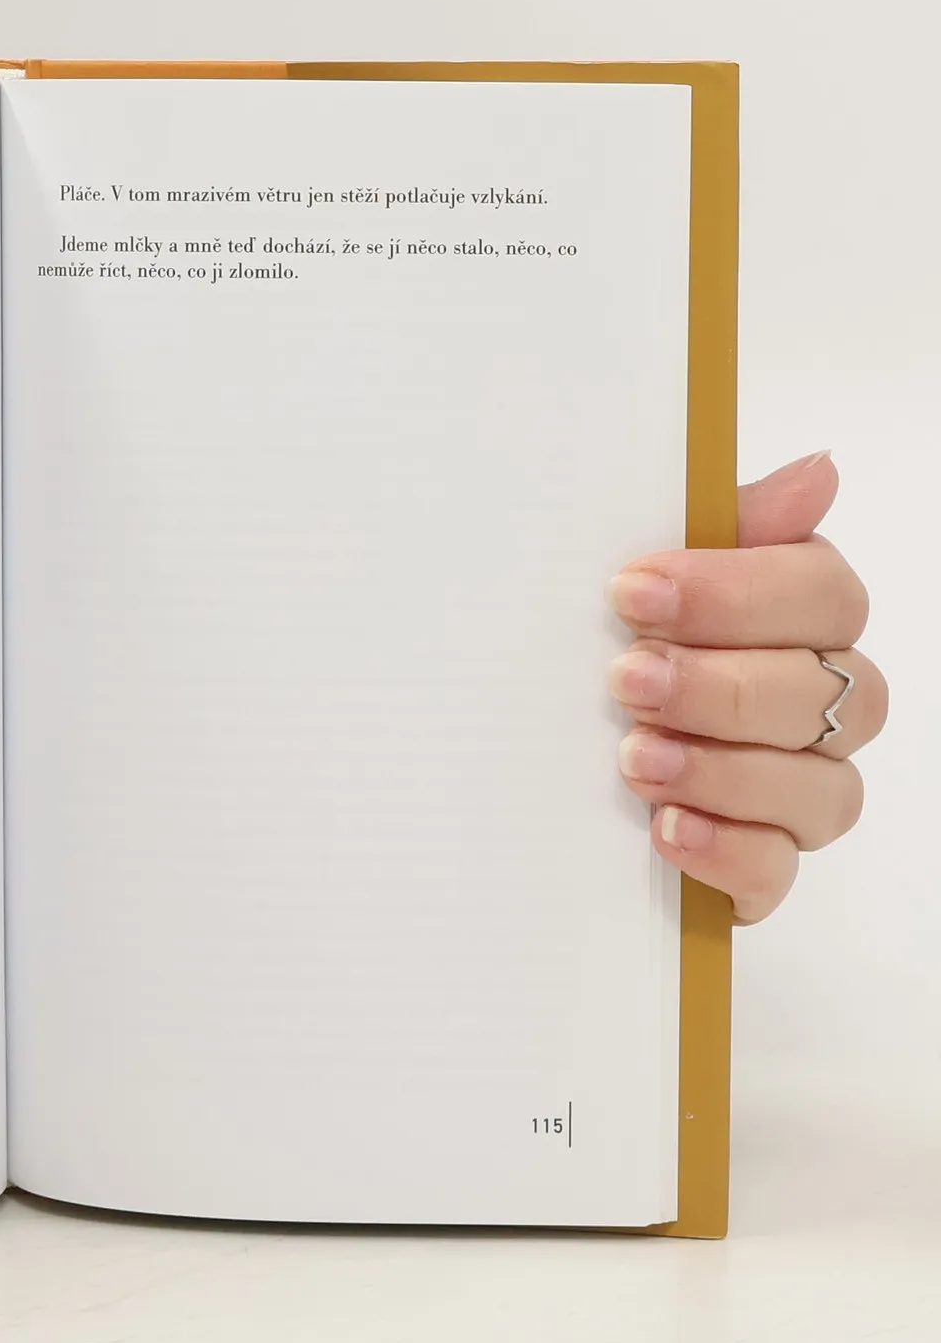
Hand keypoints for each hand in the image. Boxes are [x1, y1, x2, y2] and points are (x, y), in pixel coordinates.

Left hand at [607, 451, 884, 923]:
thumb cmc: (590, 646)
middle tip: (626, 680)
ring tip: (634, 758)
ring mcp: (797, 791)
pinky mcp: (759, 867)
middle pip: (831, 693)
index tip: (633, 589)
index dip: (736, 594)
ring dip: (726, 770)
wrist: (512, 755)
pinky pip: (780, 871)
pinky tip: (664, 830)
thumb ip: (718, 526)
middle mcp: (817, 704)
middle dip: (722, 686)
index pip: (823, 595)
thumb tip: (817, 472)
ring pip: (824, 789)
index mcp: (793, 616)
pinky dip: (726, 850)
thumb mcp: (632, 580)